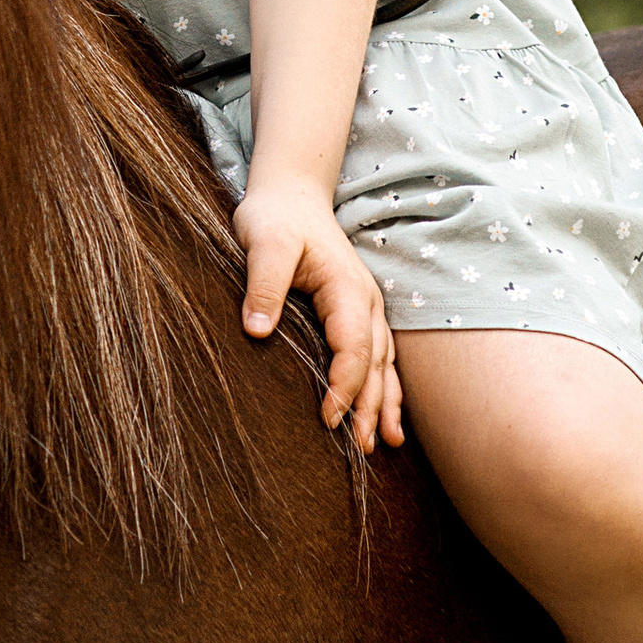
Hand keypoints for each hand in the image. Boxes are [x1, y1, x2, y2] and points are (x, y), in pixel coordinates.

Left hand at [234, 175, 403, 453]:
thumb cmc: (275, 217)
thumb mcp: (264, 242)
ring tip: (384, 444)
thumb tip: (257, 329)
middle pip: (375, 363)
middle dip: (370, 406)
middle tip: (360, 448)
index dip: (344, 384)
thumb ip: (263, 283)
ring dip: (384, 403)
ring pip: (384, 363)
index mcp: (346, 287)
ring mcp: (367, 308)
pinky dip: (385, 388)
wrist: (292, 194)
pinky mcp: (359, 314)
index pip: (353, 346)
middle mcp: (366, 301)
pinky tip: (385, 417)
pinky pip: (379, 357)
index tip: (328, 418)